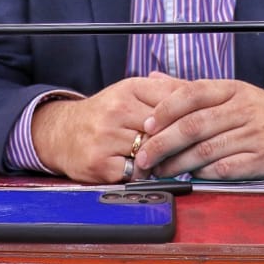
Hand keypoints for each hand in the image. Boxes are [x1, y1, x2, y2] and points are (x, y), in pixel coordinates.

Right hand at [31, 76, 182, 182]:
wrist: (61, 132)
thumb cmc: (104, 114)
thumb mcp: (131, 93)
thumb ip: (164, 92)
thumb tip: (201, 98)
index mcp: (129, 89)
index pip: (173, 100)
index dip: (189, 116)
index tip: (196, 126)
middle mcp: (116, 110)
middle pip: (164, 130)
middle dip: (175, 141)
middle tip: (182, 148)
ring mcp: (106, 137)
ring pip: (152, 152)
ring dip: (159, 159)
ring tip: (158, 158)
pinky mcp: (99, 163)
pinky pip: (135, 173)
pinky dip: (141, 174)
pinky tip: (138, 168)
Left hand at [134, 78, 263, 179]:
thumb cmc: (258, 112)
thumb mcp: (229, 92)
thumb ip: (189, 88)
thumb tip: (153, 78)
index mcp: (231, 89)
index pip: (192, 93)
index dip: (165, 109)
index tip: (146, 125)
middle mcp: (242, 109)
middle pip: (194, 125)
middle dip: (162, 143)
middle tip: (144, 157)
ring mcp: (254, 134)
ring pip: (206, 150)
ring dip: (178, 163)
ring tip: (161, 170)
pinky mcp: (263, 158)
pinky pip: (226, 169)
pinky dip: (204, 174)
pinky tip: (191, 176)